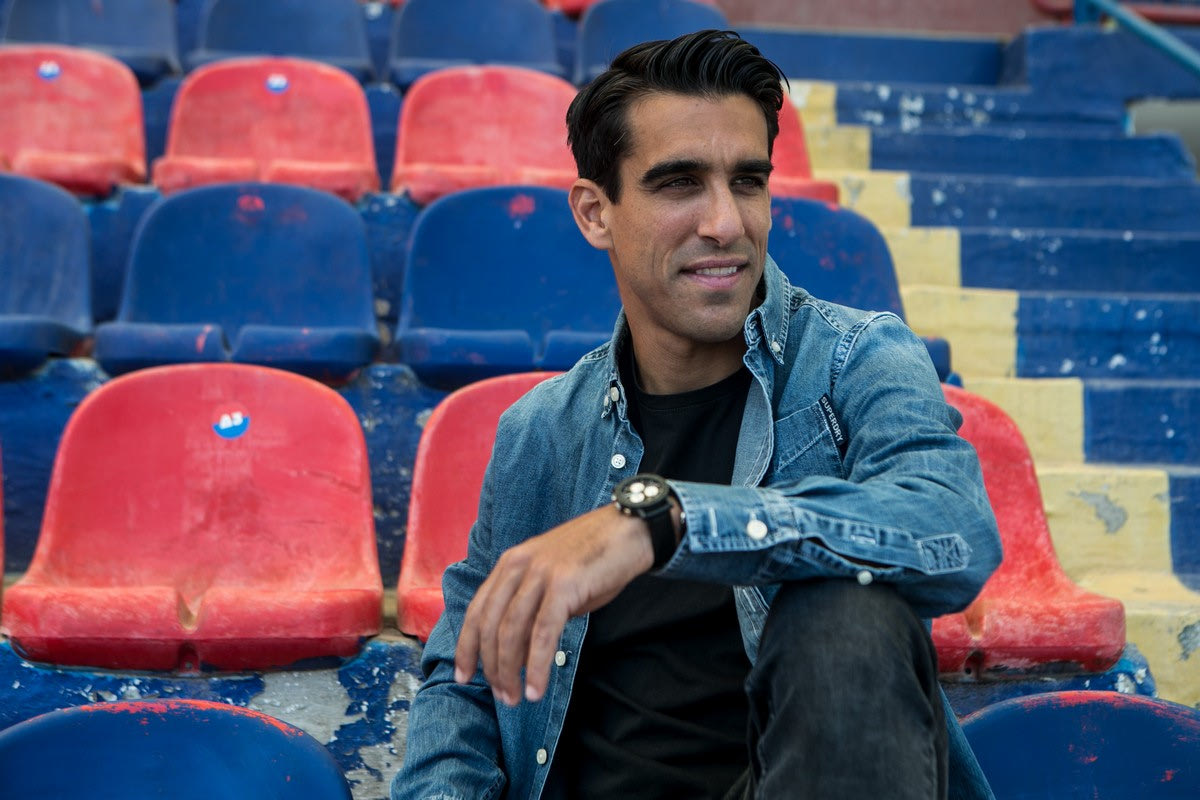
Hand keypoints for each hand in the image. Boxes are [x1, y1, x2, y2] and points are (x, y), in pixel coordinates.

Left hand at [454, 503, 654, 705]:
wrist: (629, 532)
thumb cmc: (594, 560)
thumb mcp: (553, 583)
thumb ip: (532, 612)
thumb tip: (517, 656)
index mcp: (510, 563)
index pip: (478, 610)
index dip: (467, 647)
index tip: (464, 676)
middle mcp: (518, 566)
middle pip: (490, 626)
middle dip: (491, 667)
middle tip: (502, 696)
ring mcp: (540, 574)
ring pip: (512, 632)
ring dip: (510, 672)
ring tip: (516, 698)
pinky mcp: (564, 585)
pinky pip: (542, 633)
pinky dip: (536, 666)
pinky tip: (537, 688)